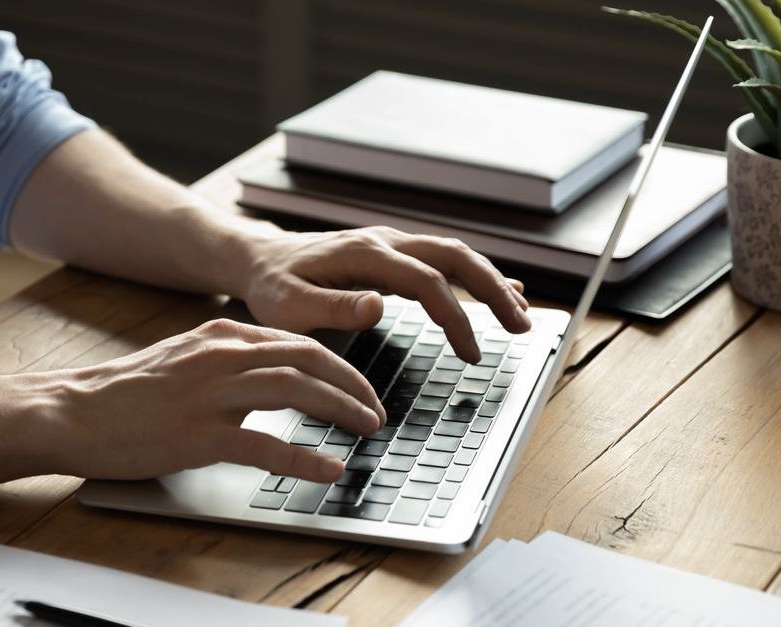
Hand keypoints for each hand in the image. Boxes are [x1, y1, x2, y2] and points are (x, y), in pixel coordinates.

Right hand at [36, 319, 385, 481]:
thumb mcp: (182, 358)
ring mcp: (210, 395)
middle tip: (375, 410)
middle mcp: (221, 357)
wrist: (71, 410)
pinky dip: (304, 458)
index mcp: (220, 337)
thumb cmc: (123, 393)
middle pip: (309, 359)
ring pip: (296, 391)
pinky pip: (265, 445)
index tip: (360, 386)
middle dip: (352, 384)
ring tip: (366, 430)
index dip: (339, 364)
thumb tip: (272, 373)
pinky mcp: (197, 435)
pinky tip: (329, 470)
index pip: (297, 341)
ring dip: (341, 410)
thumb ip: (227, 361)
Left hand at [238, 227, 530, 363]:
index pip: (426, 282)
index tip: (472, 353)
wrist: (258, 259)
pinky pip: (443, 260)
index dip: (455, 317)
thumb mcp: (289, 306)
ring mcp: (391, 244)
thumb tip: (378, 306)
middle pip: (455, 256)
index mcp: (363, 254)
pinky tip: (504, 290)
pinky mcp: (392, 254)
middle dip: (493, 290)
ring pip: (455, 254)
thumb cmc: (271, 287)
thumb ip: (333, 308)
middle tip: (522, 327)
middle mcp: (384, 240)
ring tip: (520, 316)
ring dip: (491, 282)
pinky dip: (475, 276)